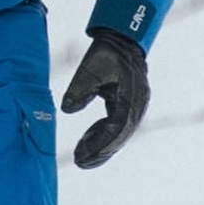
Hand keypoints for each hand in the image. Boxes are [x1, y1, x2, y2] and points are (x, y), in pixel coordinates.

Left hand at [62, 29, 149, 167]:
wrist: (122, 42)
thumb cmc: (106, 54)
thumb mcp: (89, 69)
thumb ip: (78, 89)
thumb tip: (67, 109)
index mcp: (129, 98)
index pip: (115, 129)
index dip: (98, 145)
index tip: (80, 156)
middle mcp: (136, 106)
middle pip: (119, 137)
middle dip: (100, 152)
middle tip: (80, 162)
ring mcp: (136, 107)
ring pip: (119, 134)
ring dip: (102, 147)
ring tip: (81, 157)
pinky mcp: (130, 106)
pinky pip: (118, 127)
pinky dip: (103, 135)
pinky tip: (87, 140)